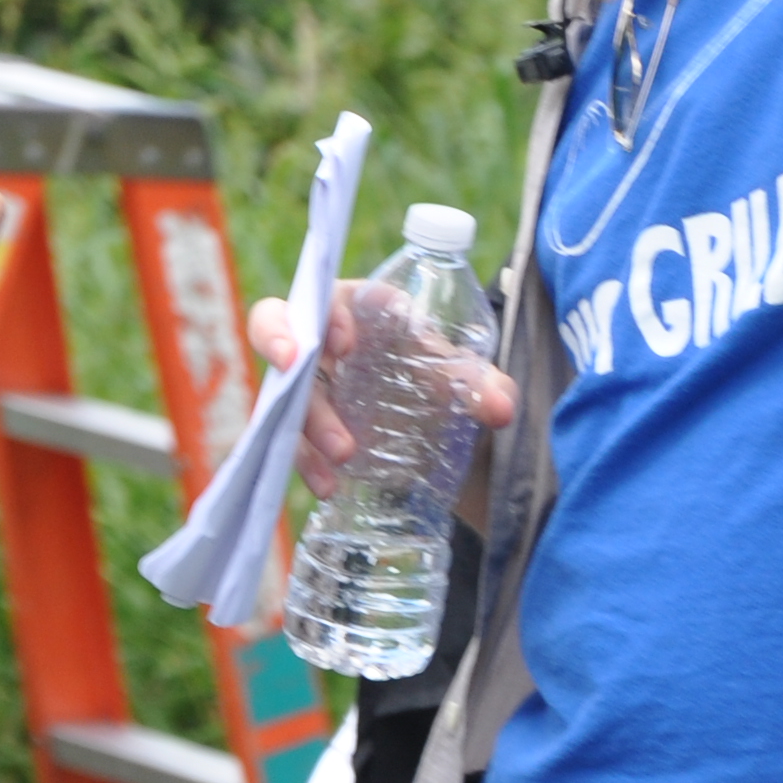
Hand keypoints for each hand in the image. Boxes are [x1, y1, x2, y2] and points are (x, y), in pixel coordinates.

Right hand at [246, 292, 516, 500]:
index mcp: (354, 307)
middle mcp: (319, 340)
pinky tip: (328, 486)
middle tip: (310, 377)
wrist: (428, 421)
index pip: (327, 296)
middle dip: (289, 357)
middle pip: (280, 333)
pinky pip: (288, 440)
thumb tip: (502, 409)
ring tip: (343, 455)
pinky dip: (306, 463)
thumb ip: (479, 385)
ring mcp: (304, 385)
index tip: (346, 343)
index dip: (327, 315)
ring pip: (282, 393)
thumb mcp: (455, 376)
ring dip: (306, 423)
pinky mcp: (299, 427)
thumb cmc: (432, 374)